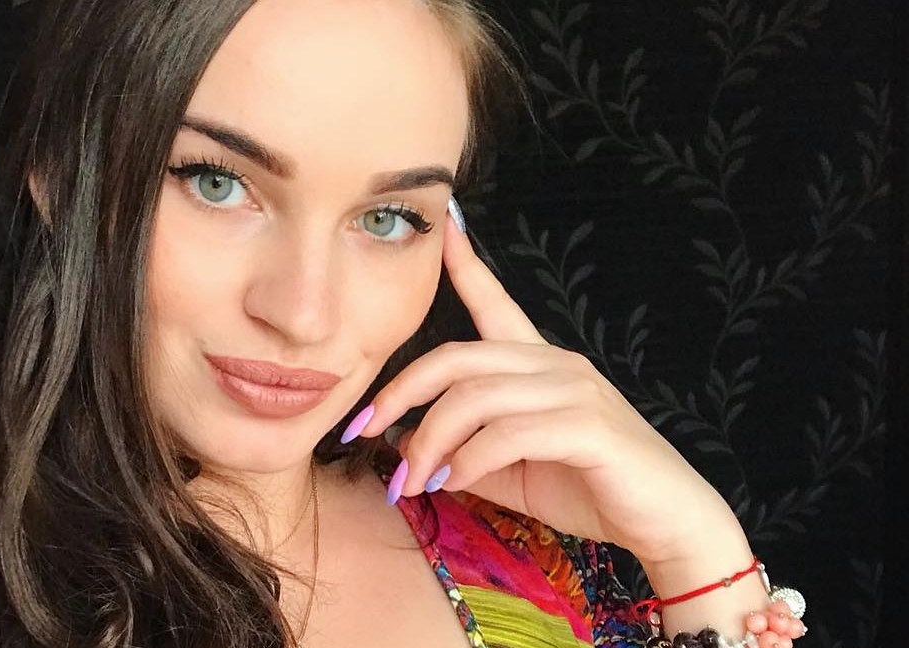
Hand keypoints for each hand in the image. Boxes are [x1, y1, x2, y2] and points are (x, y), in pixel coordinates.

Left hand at [351, 213, 746, 567]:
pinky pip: (506, 433)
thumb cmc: (588, 489)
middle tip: (362, 430)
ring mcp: (573, 389)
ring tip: (413, 480)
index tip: (440, 227)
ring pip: (474, 396)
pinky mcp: (586, 424)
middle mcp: (554, 362)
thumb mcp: (509, 469)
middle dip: (400, 393)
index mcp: (538, 363)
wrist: (667, 522)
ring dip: (430, 441)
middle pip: (456, 357)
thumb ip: (462, 449)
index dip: (464, 264)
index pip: (494, 302)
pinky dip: (469, 460)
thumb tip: (403, 440)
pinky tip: (455, 481)